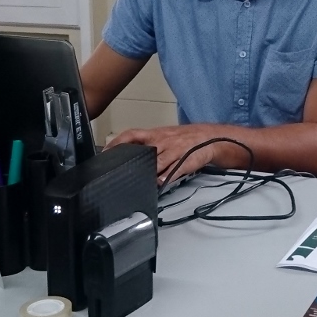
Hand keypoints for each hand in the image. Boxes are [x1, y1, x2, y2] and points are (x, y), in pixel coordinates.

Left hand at [108, 124, 237, 185]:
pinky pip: (174, 170)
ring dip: (147, 170)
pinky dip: (166, 177)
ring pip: (157, 161)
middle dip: (129, 159)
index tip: (105, 153)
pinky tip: (160, 182)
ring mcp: (173, 151)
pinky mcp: (184, 161)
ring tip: (137, 179)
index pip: (131, 135)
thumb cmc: (185, 139)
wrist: (211, 138)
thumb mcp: (165, 137)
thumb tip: (129, 152)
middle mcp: (162, 141)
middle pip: (141, 150)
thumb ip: (148, 145)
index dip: (116, 143)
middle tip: (117, 169)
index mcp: (155, 134)